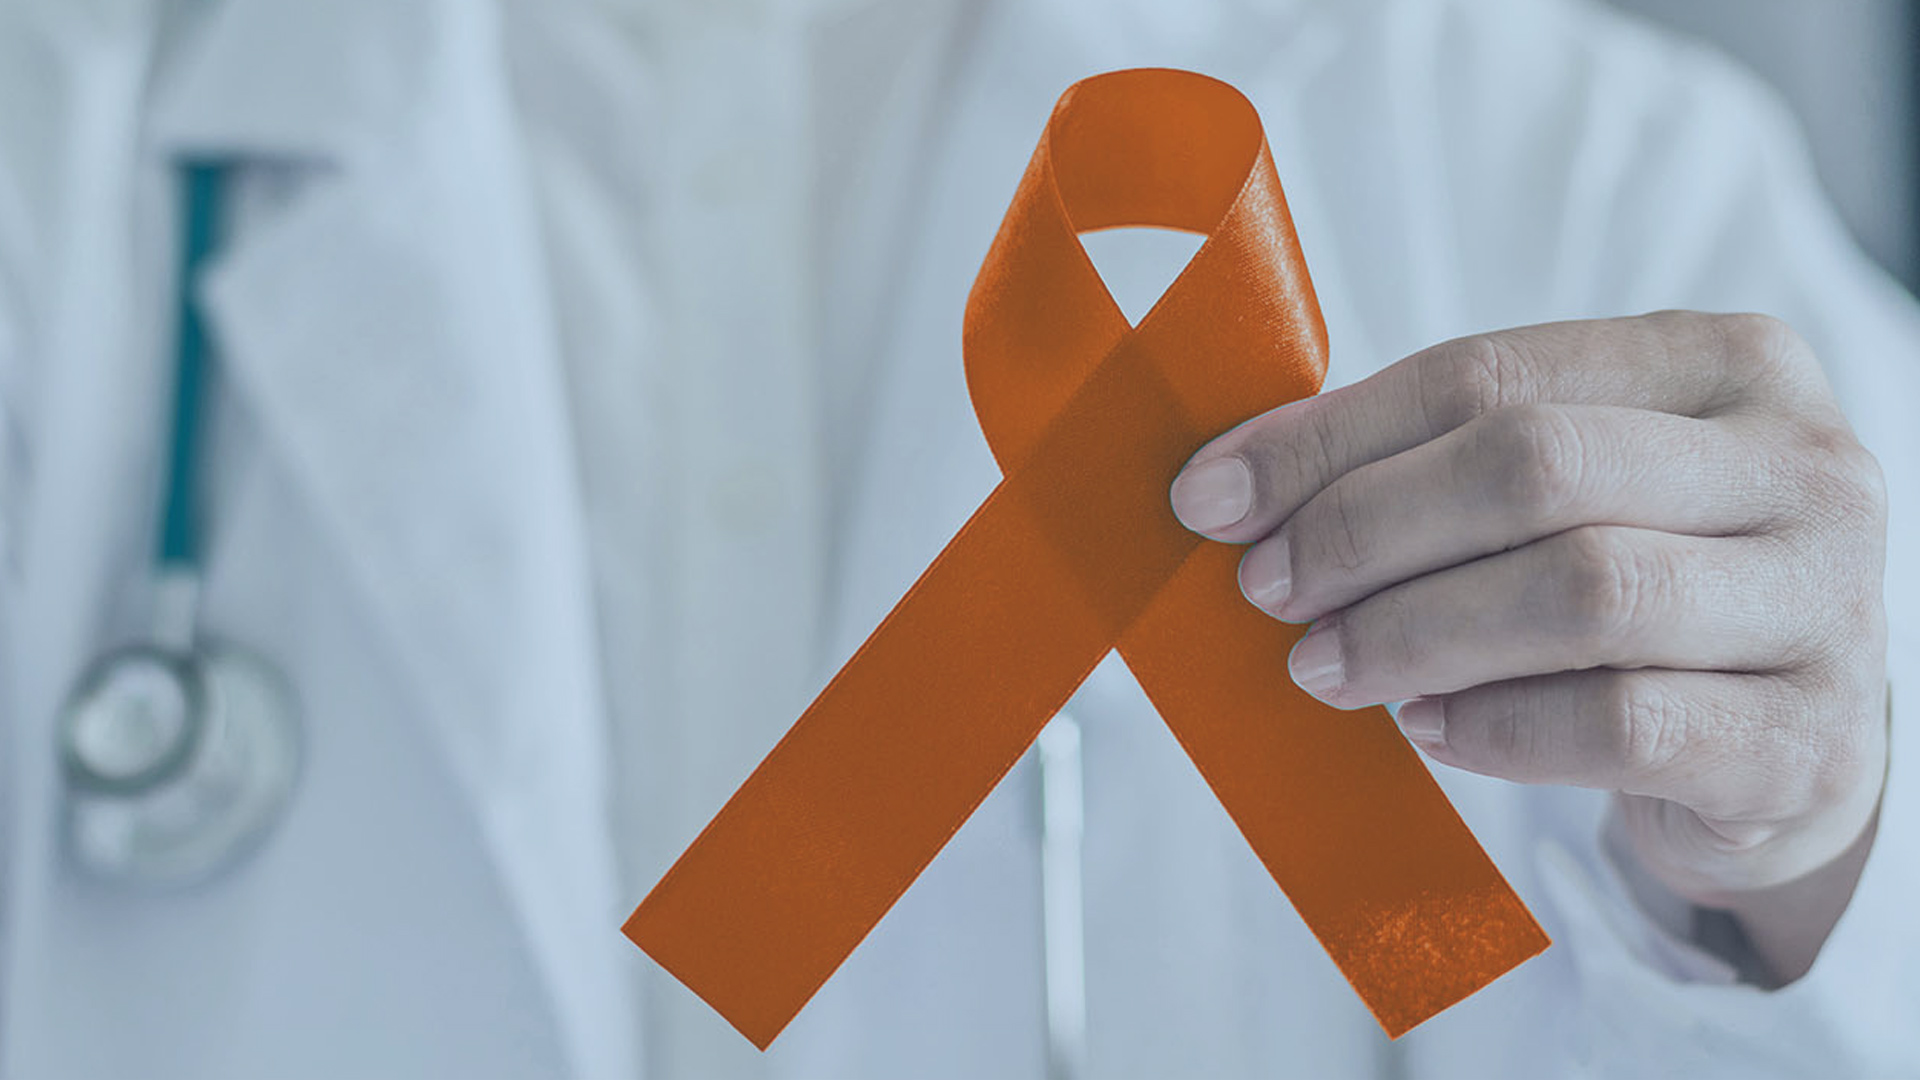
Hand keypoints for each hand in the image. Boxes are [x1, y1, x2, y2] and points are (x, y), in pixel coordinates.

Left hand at [1169, 312, 1887, 982]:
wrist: (1788, 744)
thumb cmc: (1645, 585)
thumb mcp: (1567, 492)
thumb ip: (1429, 462)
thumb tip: (1231, 482)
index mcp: (1724, 363)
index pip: (1488, 374)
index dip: (1330, 437)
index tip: (1213, 495)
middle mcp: (1800, 464)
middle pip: (1535, 468)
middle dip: (1366, 529)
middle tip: (1268, 589)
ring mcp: (1822, 602)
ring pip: (1581, 593)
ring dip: (1414, 633)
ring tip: (1327, 666)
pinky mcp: (1804, 741)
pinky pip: (1622, 724)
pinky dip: (1498, 728)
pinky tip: (1428, 730)